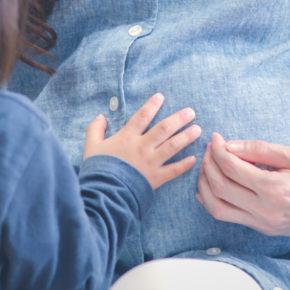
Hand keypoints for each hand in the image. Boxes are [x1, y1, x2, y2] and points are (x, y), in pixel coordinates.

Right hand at [83, 93, 200, 189]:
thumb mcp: (91, 146)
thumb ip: (95, 129)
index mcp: (127, 137)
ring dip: (186, 137)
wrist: (104, 192)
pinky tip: (194, 159)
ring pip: (172, 146)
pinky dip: (184, 165)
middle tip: (191, 112)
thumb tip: (101, 116)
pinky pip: (173, 170)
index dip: (151, 105)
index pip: (142, 117)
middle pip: (164, 129)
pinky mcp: (156, 178)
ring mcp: (151, 162)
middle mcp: (142, 147)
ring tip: (197, 129)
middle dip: (178, 119)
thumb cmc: (98, 169)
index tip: (161, 96)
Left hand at [196, 133, 289, 235]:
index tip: (216, 138)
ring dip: (205, 186)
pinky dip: (214, 201)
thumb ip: (260, 150)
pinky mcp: (264, 230)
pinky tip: (212, 187)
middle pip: (219, 187)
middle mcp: (266, 211)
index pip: (232, 168)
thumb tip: (229, 145)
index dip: (218, 150)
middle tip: (210, 149)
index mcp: (275, 189)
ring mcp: (264, 224)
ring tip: (207, 167)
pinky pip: (229, 217)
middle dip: (208, 165)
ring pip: (217, 208)